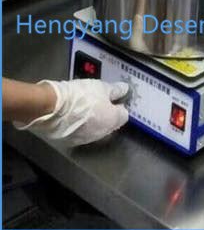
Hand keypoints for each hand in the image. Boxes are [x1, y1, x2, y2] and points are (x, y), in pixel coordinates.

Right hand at [14, 79, 128, 146]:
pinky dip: (79, 126)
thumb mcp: (102, 87)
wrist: (51, 108)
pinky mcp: (71, 142)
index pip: (124, 115)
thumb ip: (116, 90)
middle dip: (107, 114)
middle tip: (98, 101)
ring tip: (84, 108)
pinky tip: (72, 116)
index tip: (113, 98)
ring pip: (96, 129)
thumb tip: (125, 90)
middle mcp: (103, 133)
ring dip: (93, 121)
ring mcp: (87, 139)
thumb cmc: (81, 95)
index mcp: (113, 120)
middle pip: (110, 123)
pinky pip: (80, 133)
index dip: (119, 105)